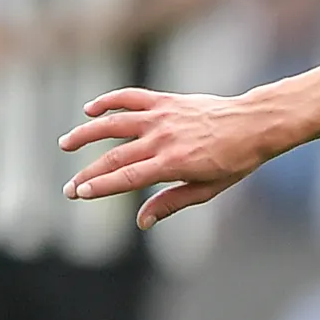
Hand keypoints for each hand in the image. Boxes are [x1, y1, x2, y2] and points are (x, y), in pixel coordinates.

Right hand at [57, 88, 275, 227]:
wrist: (254, 123)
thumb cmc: (235, 160)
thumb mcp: (208, 188)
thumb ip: (172, 202)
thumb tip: (142, 221)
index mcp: (173, 163)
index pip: (128, 176)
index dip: (101, 186)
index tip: (80, 193)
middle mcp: (163, 138)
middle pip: (115, 156)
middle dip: (89, 173)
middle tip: (69, 188)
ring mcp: (162, 117)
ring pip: (114, 124)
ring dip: (86, 134)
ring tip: (65, 144)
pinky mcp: (165, 101)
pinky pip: (130, 97)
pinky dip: (108, 102)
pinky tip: (90, 110)